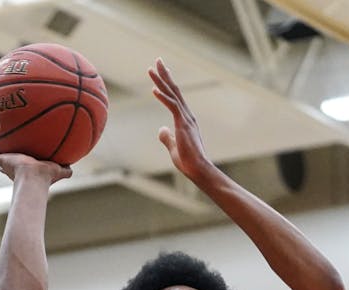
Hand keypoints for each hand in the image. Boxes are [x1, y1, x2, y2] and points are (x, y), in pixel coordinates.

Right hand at [0, 139, 71, 184]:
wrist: (34, 177)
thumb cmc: (46, 176)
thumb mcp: (59, 170)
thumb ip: (66, 169)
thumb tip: (72, 168)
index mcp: (26, 170)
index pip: (20, 167)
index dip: (19, 162)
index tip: (20, 157)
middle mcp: (14, 167)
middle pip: (6, 163)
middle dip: (5, 157)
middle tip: (5, 147)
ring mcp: (6, 163)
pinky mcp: (1, 160)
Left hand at [149, 58, 211, 179]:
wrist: (198, 169)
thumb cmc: (188, 161)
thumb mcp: (173, 147)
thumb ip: (167, 137)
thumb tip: (160, 129)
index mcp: (185, 119)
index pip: (175, 97)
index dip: (167, 84)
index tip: (162, 72)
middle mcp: (187, 115)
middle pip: (174, 90)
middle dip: (165, 74)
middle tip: (158, 60)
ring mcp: (186, 118)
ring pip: (172, 94)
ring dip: (160, 81)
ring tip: (150, 69)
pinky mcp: (183, 124)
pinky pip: (172, 106)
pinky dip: (162, 97)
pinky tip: (153, 89)